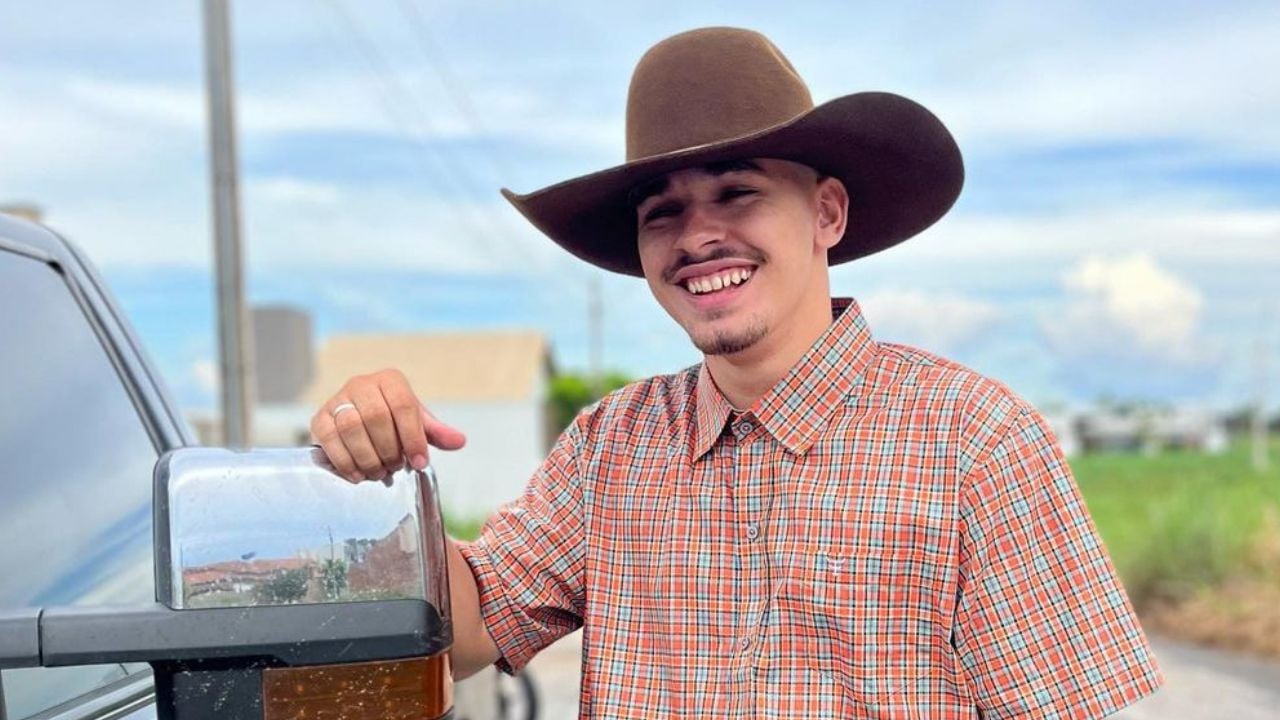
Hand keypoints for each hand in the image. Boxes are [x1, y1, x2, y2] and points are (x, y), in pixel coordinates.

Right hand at [309, 368, 466, 480]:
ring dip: (368, 457)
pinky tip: (359, 475)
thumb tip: (459, 441)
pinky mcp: (319, 418)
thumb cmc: (393, 422)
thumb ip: (436, 433)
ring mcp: (337, 399)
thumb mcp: (417, 425)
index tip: (420, 463)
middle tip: (396, 468)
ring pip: (350, 427)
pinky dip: (345, 462)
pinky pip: (328, 439)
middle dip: (389, 449)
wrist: (358, 421)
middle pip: (376, 415)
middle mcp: (361, 384)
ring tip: (380, 473)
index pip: (403, 405)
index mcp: (390, 380)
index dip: (413, 437)